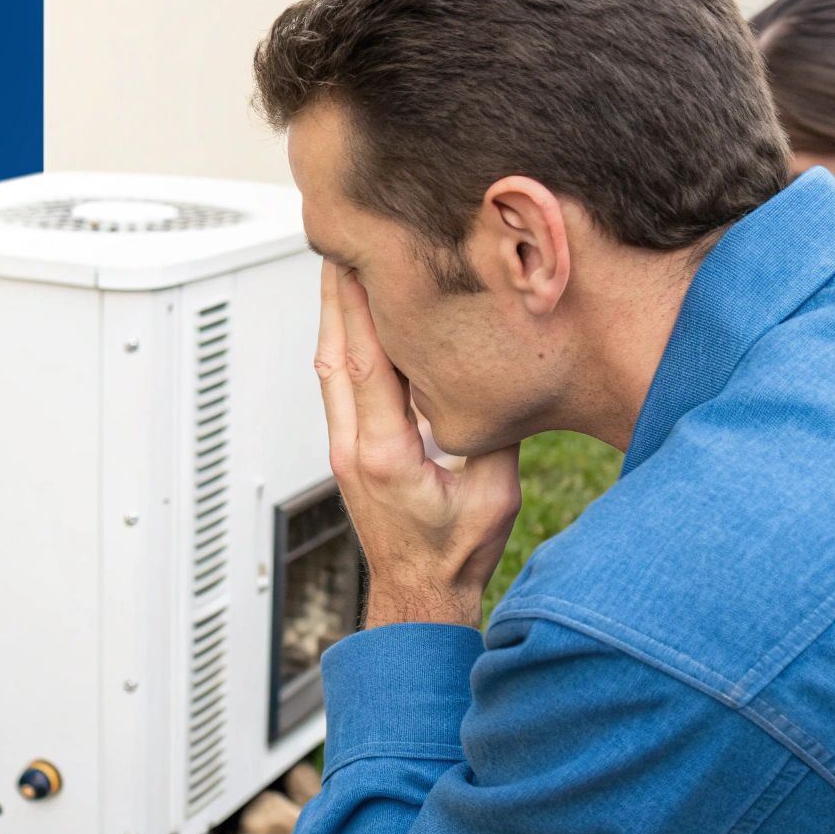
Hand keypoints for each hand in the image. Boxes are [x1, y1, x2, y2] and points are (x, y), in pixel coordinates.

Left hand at [313, 261, 521, 628]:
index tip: (365, 259)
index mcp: (385, 453)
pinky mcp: (347, 450)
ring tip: (342, 263)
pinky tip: (352, 317)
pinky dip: (342, 342)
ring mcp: (342, 448)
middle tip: (341, 239)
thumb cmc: (457, 552)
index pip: (369, 363)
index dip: (364, 307)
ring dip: (335, 314)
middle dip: (338, 294)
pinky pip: (337, 383)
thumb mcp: (495, 492)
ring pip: (330, 365)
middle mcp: (352, 446)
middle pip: (336, 352)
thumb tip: (504, 376)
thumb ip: (492, 431)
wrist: (418, 594)